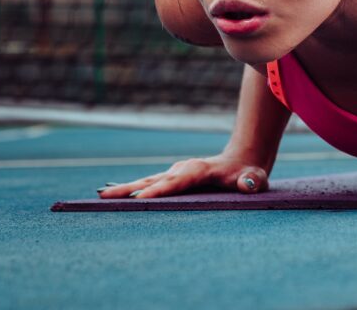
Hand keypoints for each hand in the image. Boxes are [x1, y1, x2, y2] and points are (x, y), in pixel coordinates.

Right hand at [96, 152, 268, 198]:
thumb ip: (253, 182)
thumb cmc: (249, 173)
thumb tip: (247, 184)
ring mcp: (176, 172)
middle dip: (130, 188)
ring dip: (124, 188)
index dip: (160, 191)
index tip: (141, 198)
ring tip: (100, 196)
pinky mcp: (172, 177)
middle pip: (153, 180)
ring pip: (147, 180)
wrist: (243, 160)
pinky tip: (114, 194)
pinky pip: (149, 184)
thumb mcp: (256, 178)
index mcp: (199, 170)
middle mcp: (183, 169)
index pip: (176, 183)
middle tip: (104, 196)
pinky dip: (131, 189)